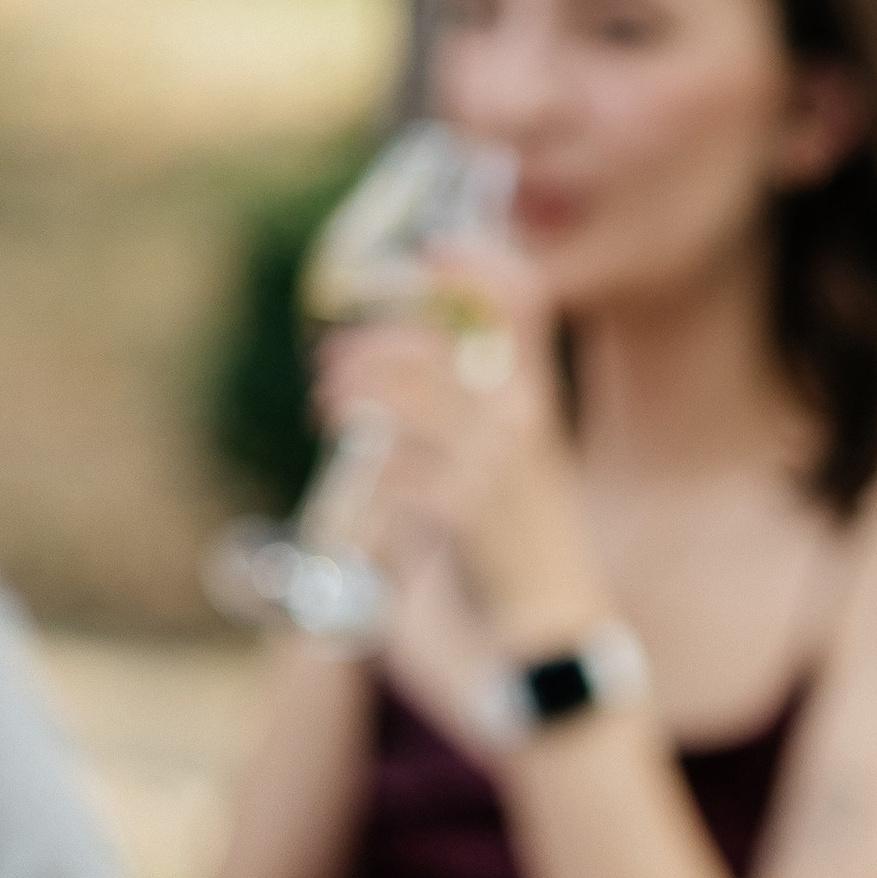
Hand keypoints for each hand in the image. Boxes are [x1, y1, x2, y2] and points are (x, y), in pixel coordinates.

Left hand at [313, 255, 613, 650]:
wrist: (549, 625)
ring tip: (327, 406)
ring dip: (352, 395)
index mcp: (537, 400)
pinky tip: (358, 478)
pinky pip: (395, 470)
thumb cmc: (522, 542)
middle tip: (331, 360)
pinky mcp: (464, 512)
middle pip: (433, 347)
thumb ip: (481, 414)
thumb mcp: (520, 464)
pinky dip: (368, 470)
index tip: (432, 252)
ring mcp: (494, 464)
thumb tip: (412, 372)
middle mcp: (521, 420)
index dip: (476, 266)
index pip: (523, 303)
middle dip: (369, 347)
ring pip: (404, 400)